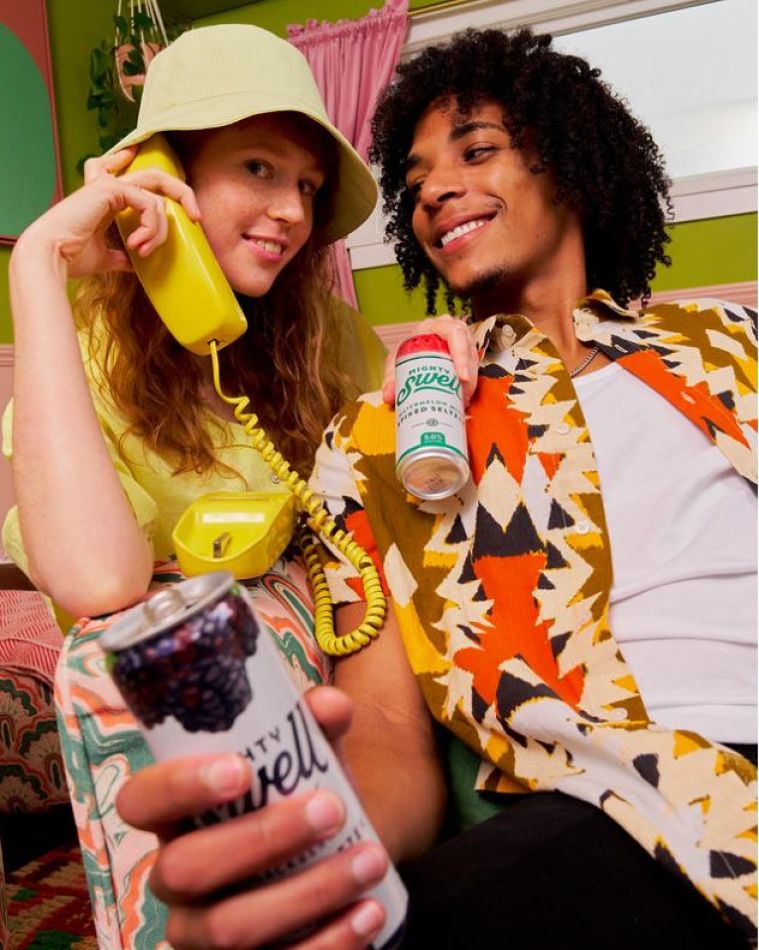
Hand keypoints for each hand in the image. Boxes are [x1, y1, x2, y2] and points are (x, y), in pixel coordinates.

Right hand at [15, 146, 200, 278]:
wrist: (53, 256)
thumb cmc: (72, 257)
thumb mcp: (106, 257)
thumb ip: (122, 256)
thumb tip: (135, 264)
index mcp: (102, 197)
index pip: (117, 167)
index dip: (128, 157)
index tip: (137, 153)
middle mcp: (107, 186)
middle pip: (154, 176)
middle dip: (181, 193)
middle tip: (196, 217)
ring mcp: (109, 185)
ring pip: (157, 197)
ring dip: (159, 230)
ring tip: (144, 250)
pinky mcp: (111, 189)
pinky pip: (149, 203)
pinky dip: (151, 226)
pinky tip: (138, 244)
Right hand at [117, 687, 390, 949]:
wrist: (330, 856)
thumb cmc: (301, 797)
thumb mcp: (308, 757)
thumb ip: (314, 727)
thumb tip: (330, 706)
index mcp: (176, 815)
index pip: (141, 800)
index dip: (177, 787)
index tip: (240, 769)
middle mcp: (175, 877)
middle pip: (186, 869)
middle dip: (261, 839)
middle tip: (329, 809)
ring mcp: (201, 933)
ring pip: (231, 928)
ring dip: (309, 892)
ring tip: (370, 858)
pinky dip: (329, 942)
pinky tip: (369, 909)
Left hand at [382, 313, 478, 405]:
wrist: (412, 350)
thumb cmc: (407, 351)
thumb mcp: (396, 362)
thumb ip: (391, 378)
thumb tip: (389, 396)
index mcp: (437, 327)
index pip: (455, 333)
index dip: (461, 354)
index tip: (462, 376)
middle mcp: (454, 332)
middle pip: (468, 350)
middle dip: (468, 375)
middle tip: (464, 395)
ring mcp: (464, 344)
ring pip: (473, 362)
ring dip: (470, 383)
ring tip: (462, 400)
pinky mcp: (468, 357)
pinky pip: (474, 370)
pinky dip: (469, 386)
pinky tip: (463, 399)